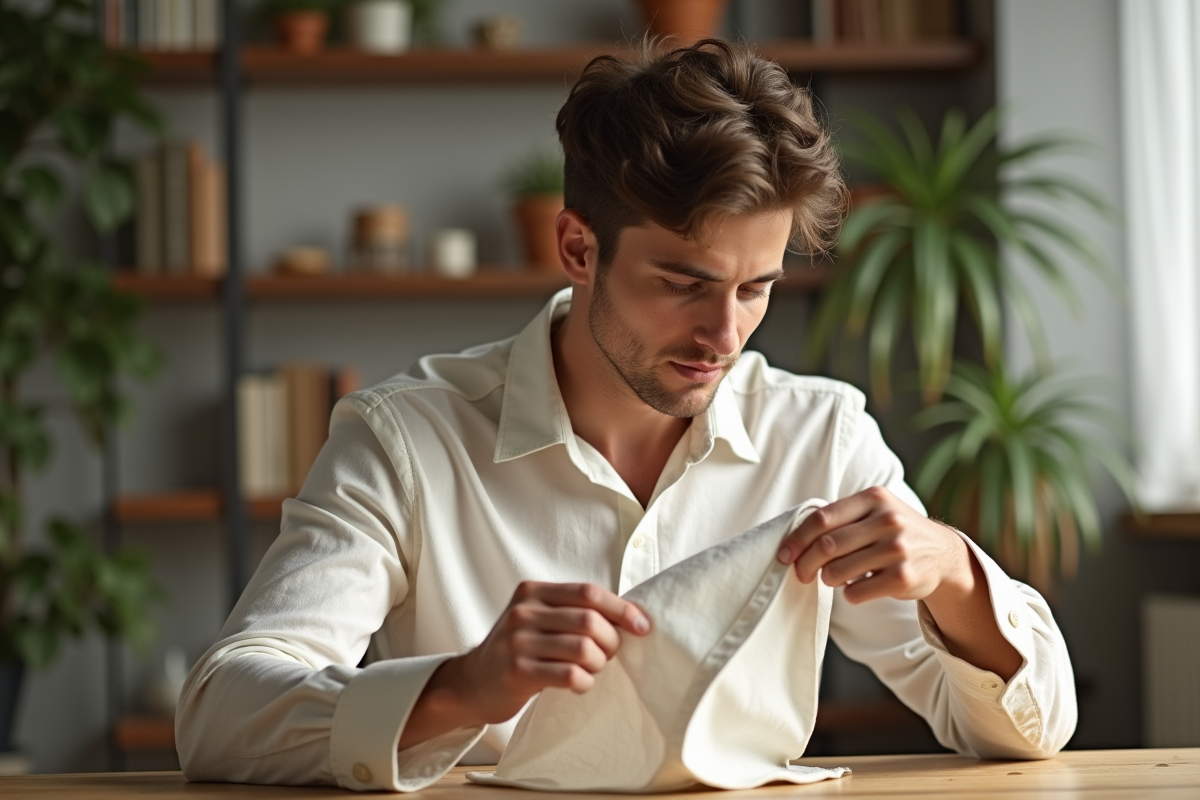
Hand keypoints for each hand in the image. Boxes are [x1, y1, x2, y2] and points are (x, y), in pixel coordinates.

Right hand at [423, 581, 650, 726]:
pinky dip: (584, 682)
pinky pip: (570, 675)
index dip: (621, 609)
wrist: (471, 683)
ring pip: (583, 648)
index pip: (588, 593)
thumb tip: (630, 616)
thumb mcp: (537, 618)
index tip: (643, 626)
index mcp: (533, 591)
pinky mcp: (517, 672)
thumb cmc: (517, 650)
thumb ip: (572, 611)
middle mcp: (523, 611)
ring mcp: (518, 641)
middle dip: (611, 641)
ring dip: (599, 664)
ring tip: (592, 669)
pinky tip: (579, 684)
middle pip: (589, 620)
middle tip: (609, 655)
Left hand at [776, 487, 971, 604]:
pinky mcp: (903, 577)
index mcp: (874, 498)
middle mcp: (888, 519)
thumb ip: (841, 517)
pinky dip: (848, 593)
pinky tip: (856, 587)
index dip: (797, 539)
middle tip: (801, 574)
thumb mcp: (875, 510)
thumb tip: (796, 537)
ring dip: (827, 579)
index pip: (822, 518)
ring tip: (832, 577)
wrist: (944, 554)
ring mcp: (897, 548)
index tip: (784, 554)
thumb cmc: (895, 531)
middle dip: (805, 563)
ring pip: (837, 571)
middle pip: (826, 545)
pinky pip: (856, 592)